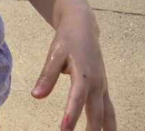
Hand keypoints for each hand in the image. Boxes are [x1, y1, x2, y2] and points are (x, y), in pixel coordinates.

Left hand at [32, 5, 115, 130]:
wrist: (83, 25)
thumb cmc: (67, 39)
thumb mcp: (54, 54)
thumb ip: (47, 76)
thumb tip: (36, 96)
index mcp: (83, 73)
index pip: (77, 98)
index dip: (72, 115)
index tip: (65, 130)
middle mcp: (97, 83)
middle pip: (96, 112)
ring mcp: (102, 86)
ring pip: (107, 113)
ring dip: (105, 129)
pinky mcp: (103, 87)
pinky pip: (108, 109)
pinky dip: (108, 123)